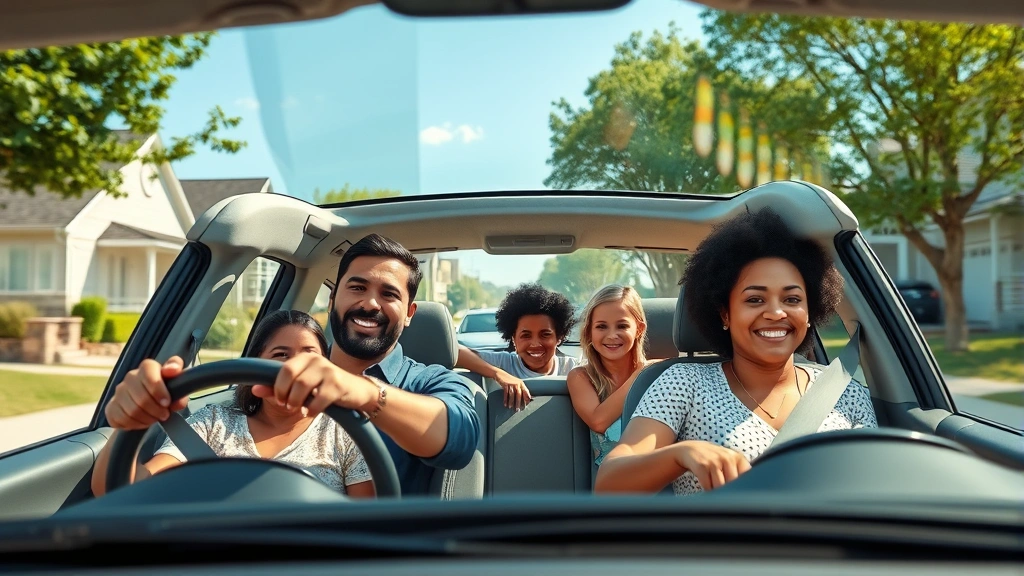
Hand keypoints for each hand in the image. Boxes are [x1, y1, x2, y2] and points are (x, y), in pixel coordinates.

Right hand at [105, 356, 188, 429]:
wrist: (152, 403)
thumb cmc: (167, 392)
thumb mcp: (179, 385)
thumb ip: (180, 377)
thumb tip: (172, 370)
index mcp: (147, 368)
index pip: (148, 371)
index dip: (158, 389)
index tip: (166, 402)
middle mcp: (131, 377)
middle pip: (140, 396)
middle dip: (155, 410)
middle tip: (164, 415)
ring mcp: (119, 392)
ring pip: (131, 410)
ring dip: (147, 418)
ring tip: (155, 418)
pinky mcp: (111, 407)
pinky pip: (119, 419)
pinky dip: (134, 424)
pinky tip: (142, 421)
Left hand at [251, 354, 377, 415]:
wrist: (357, 391)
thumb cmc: (325, 389)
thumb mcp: (302, 387)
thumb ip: (278, 387)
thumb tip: (254, 389)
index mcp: (305, 358)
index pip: (283, 369)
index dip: (277, 387)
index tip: (279, 399)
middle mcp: (316, 360)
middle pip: (291, 376)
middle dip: (285, 394)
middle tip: (287, 405)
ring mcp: (329, 371)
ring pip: (303, 386)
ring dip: (296, 402)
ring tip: (298, 409)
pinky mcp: (338, 384)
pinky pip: (318, 399)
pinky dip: (311, 409)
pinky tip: (310, 411)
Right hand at [495, 370, 530, 410]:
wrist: (500, 374)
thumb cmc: (510, 380)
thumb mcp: (517, 383)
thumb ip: (521, 389)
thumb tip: (527, 397)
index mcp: (521, 383)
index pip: (526, 392)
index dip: (526, 398)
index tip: (526, 405)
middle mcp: (517, 384)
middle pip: (519, 395)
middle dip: (518, 403)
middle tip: (517, 409)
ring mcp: (511, 384)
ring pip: (512, 395)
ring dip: (511, 402)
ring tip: (510, 407)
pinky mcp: (505, 384)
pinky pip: (506, 394)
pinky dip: (505, 399)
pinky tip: (505, 404)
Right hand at [672, 440, 751, 490]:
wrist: (691, 449)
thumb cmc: (714, 459)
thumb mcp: (730, 461)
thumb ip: (741, 472)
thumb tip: (748, 491)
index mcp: (738, 457)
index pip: (746, 477)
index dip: (742, 486)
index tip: (737, 488)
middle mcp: (727, 458)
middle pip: (733, 484)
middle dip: (728, 490)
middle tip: (723, 488)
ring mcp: (714, 461)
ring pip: (720, 487)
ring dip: (716, 490)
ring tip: (714, 483)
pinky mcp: (702, 466)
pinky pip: (708, 486)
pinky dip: (707, 488)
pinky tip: (706, 482)